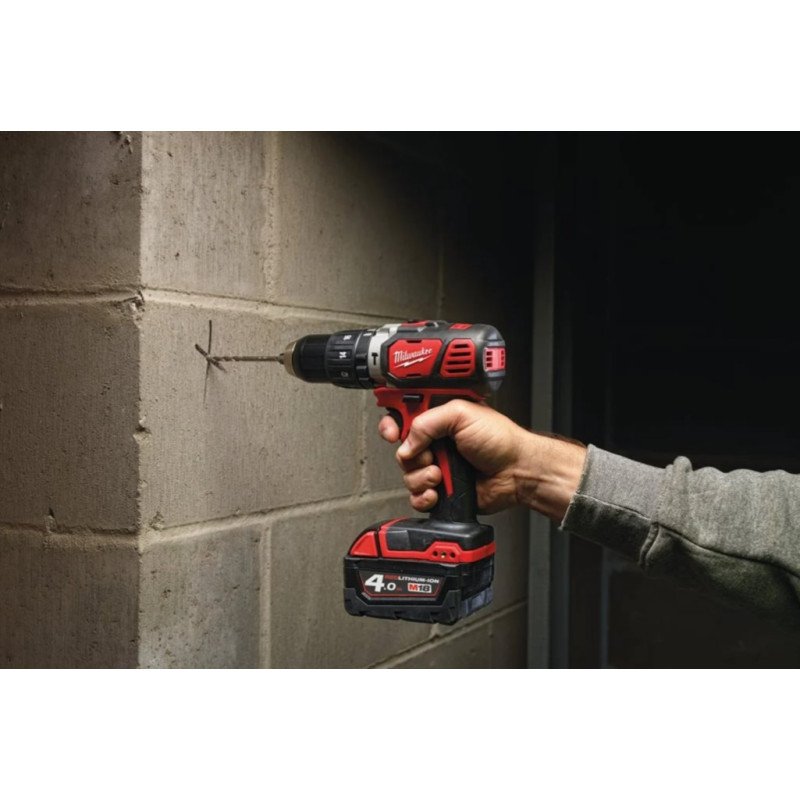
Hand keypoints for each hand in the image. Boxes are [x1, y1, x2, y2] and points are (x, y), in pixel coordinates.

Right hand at [378, 400, 586, 521]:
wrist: (517, 472)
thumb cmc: (500, 440)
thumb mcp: (462, 414)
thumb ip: (427, 422)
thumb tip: (407, 441)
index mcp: (438, 419)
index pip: (402, 417)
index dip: (391, 425)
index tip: (392, 433)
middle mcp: (435, 442)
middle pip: (401, 450)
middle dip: (413, 456)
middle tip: (432, 456)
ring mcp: (437, 467)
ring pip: (408, 476)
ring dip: (422, 478)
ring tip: (442, 475)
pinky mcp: (441, 490)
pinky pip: (417, 497)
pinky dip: (424, 497)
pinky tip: (439, 492)